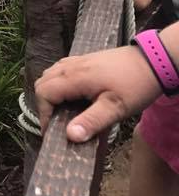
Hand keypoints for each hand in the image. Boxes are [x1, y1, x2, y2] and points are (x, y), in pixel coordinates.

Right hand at [35, 45, 161, 142]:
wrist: (152, 61)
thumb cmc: (134, 86)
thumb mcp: (115, 108)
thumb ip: (92, 121)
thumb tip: (70, 136)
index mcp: (75, 77)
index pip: (44, 93)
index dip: (43, 113)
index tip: (53, 131)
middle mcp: (71, 66)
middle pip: (42, 82)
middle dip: (44, 104)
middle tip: (56, 122)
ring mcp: (77, 60)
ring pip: (50, 74)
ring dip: (51, 92)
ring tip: (63, 111)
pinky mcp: (85, 59)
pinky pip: (61, 69)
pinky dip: (59, 83)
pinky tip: (74, 95)